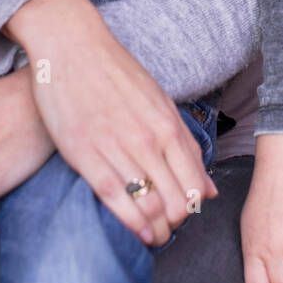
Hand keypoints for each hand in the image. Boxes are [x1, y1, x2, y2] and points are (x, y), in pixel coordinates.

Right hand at [6, 0, 218, 246]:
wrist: (72, 47)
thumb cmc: (117, 73)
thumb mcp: (160, 102)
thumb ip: (185, 144)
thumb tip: (210, 190)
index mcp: (167, 124)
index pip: (194, 184)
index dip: (194, 208)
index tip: (186, 214)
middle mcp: (147, 139)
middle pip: (175, 201)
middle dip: (177, 224)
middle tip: (170, 230)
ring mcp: (116, 147)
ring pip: (148, 205)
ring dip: (157, 230)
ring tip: (155, 235)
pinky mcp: (86, 154)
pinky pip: (115, 199)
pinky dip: (131, 224)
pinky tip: (138, 234)